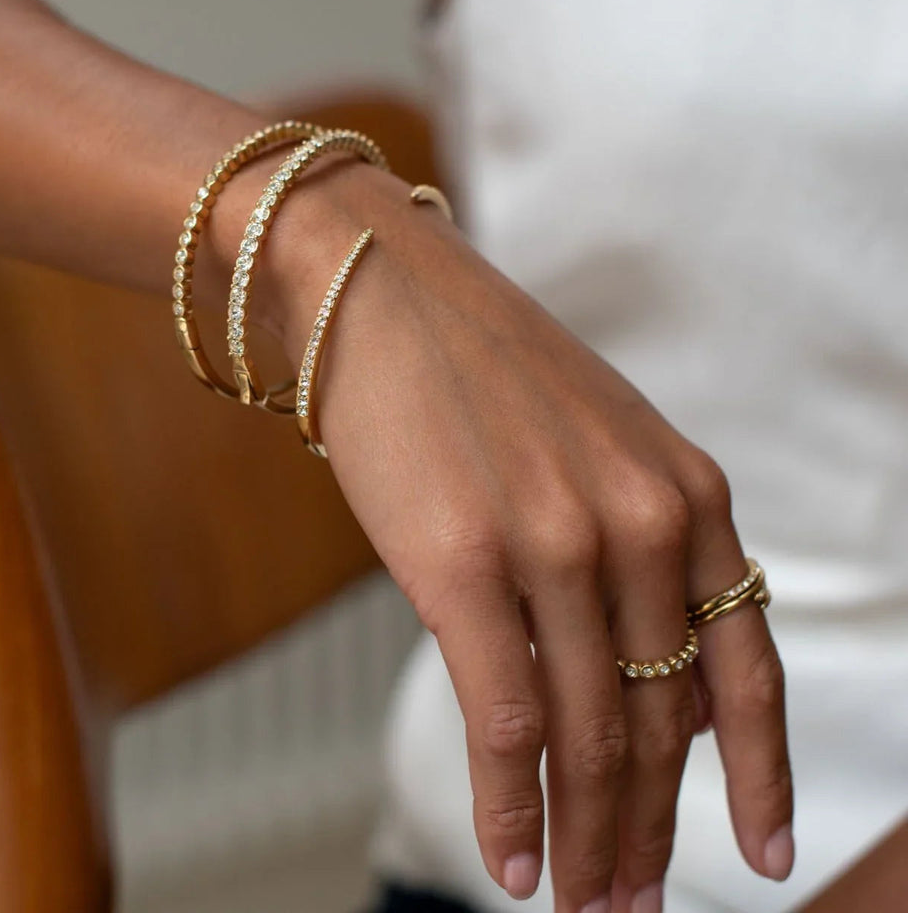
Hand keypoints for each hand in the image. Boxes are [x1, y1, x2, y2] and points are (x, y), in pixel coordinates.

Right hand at [266, 163, 794, 912]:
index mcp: (685, 493)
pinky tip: (507, 862)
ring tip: (576, 900)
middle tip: (630, 901)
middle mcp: (639, 521)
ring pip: (590, 736)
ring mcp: (555, 542)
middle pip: (664, 720)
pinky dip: (507, 804)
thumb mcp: (598, 445)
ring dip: (585, 836)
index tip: (762, 855)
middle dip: (651, 828)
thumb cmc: (479, 372)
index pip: (746, 667)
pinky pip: (505, 719)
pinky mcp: (462, 564)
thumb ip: (642, 554)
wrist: (379, 290)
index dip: (758, 776)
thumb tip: (659, 683)